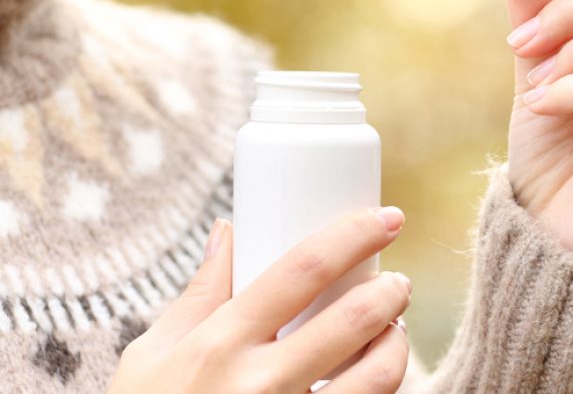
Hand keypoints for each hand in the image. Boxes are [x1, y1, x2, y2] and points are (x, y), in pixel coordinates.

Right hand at [108, 209, 410, 393]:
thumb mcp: (151, 357)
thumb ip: (199, 294)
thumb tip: (226, 231)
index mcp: (220, 343)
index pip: (302, 269)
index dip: (353, 235)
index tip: (387, 218)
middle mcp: (260, 384)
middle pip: (354, 319)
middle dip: (390, 291)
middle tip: (397, 282)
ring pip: (378, 375)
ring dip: (397, 343)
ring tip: (393, 330)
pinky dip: (383, 388)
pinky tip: (375, 376)